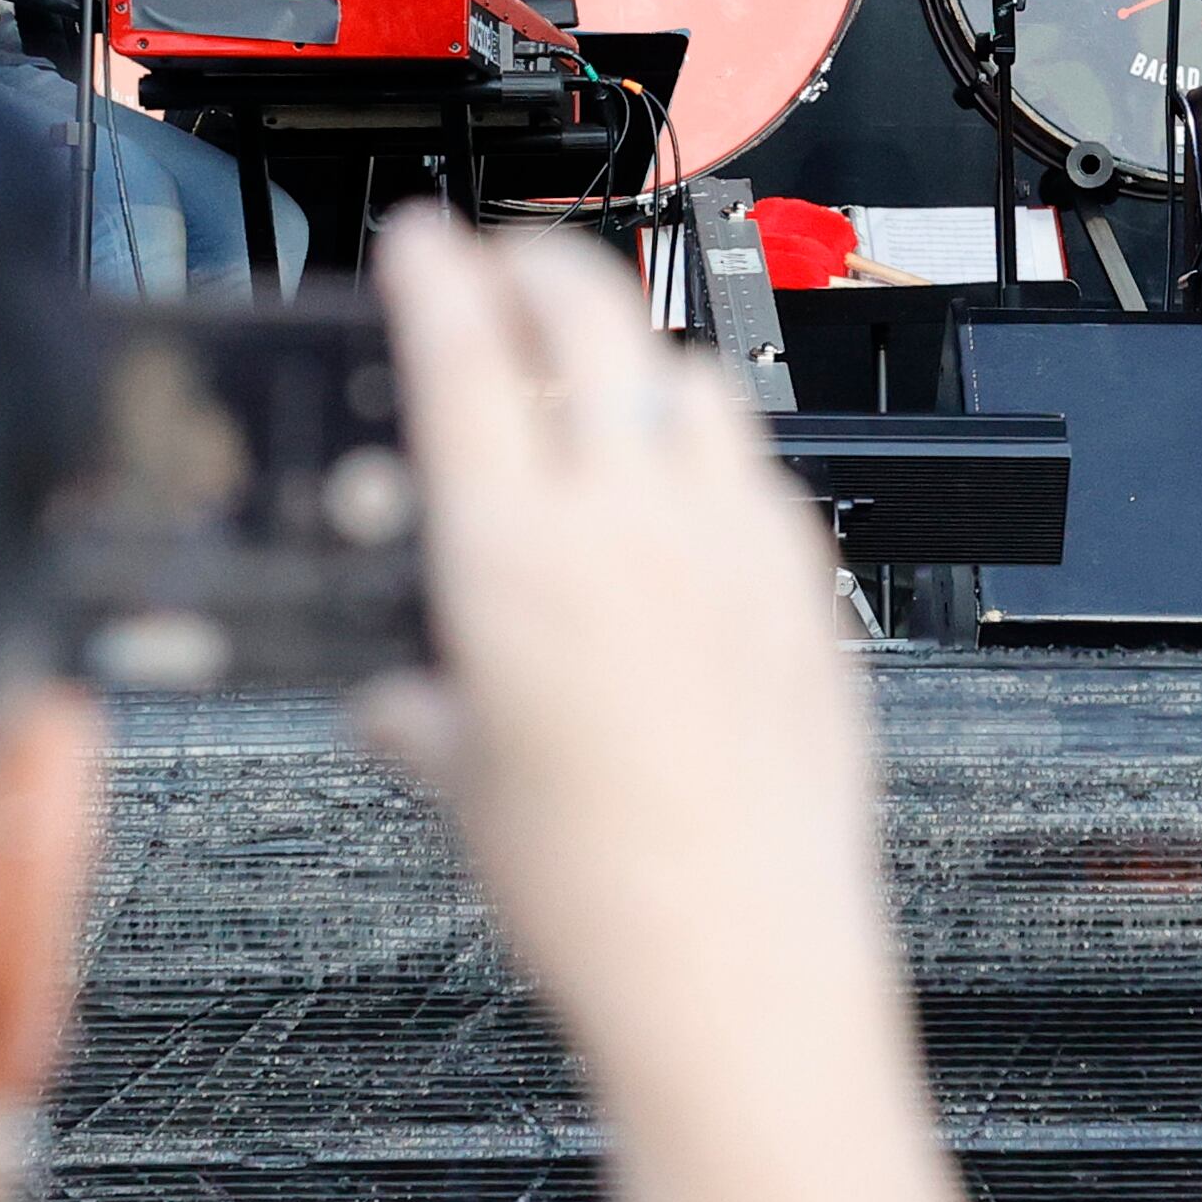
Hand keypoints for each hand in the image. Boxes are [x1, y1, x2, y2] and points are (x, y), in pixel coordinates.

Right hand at [362, 215, 897, 1081]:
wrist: (741, 961)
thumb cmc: (600, 892)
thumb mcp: (462, 787)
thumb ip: (418, 715)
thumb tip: (393, 701)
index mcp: (518, 556)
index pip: (466, 353)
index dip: (435, 273)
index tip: (421, 240)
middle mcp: (634, 522)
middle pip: (592, 315)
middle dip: (539, 266)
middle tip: (507, 271)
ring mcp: (735, 541)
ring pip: (691, 375)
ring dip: (635, 354)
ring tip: (598, 378)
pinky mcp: (808, 582)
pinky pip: (757, 468)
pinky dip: (709, 449)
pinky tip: (687, 494)